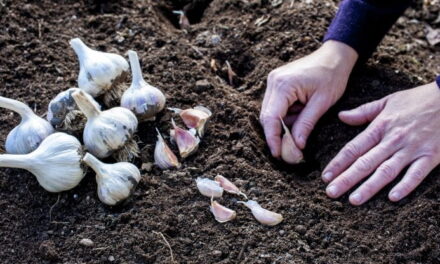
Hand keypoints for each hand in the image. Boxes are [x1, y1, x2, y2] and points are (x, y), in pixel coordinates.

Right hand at [260, 40, 357, 157]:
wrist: (335, 56)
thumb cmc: (332, 76)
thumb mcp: (322, 103)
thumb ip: (306, 124)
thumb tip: (297, 146)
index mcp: (283, 85)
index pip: (271, 118)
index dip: (273, 138)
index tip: (278, 154)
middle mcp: (273, 82)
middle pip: (267, 116)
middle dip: (277, 134)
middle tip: (290, 150)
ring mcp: (273, 81)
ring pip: (271, 113)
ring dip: (284, 124)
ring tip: (304, 123)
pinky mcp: (277, 84)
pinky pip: (276, 106)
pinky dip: (286, 116)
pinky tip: (301, 113)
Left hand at [323, 81, 439, 204]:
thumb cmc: (417, 100)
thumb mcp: (387, 101)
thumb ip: (363, 111)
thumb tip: (341, 116)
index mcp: (380, 126)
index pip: (354, 148)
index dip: (338, 163)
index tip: (325, 176)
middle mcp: (393, 139)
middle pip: (365, 162)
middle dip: (347, 179)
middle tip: (331, 193)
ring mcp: (412, 149)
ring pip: (387, 170)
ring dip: (370, 186)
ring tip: (354, 200)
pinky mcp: (431, 156)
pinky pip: (417, 174)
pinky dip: (406, 186)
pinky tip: (393, 198)